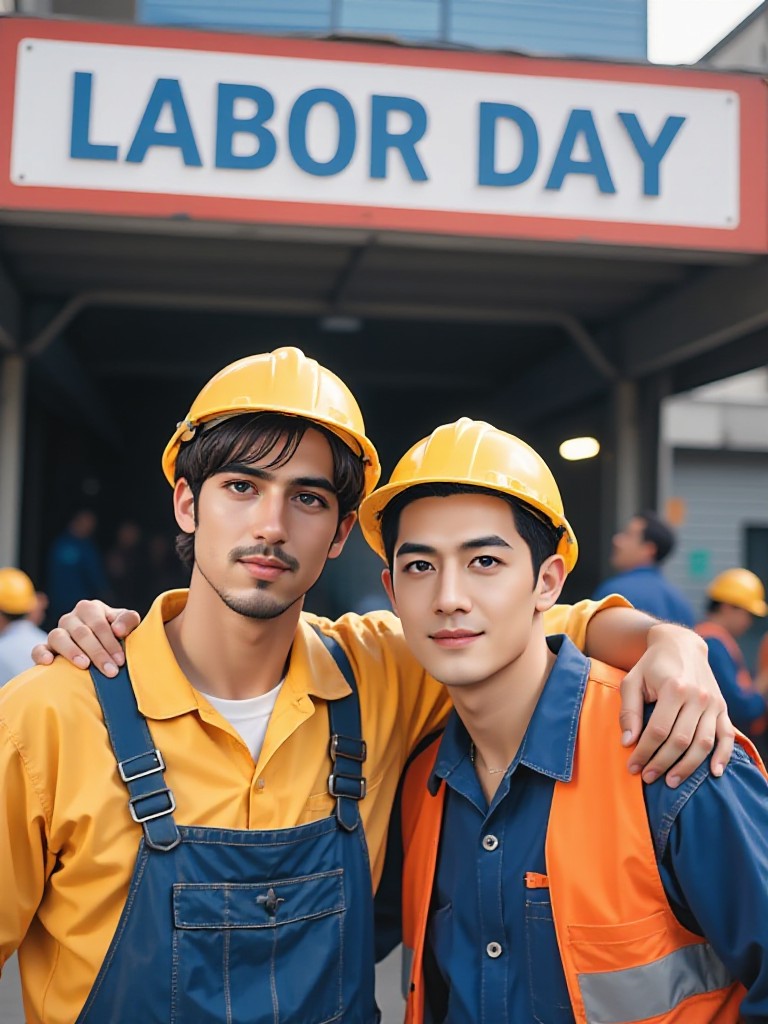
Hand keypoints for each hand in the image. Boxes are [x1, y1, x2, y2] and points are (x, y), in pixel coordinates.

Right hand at [31, 600, 141, 675]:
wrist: (104, 647)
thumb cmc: (118, 634)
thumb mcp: (128, 625)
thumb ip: (128, 621)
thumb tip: (117, 630)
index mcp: (90, 608)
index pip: (99, 624)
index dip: (110, 642)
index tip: (120, 660)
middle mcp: (71, 618)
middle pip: (81, 633)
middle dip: (98, 653)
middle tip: (111, 671)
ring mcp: (57, 632)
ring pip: (58, 637)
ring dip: (72, 652)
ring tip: (85, 665)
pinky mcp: (46, 647)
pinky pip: (38, 648)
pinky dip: (41, 654)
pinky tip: (49, 662)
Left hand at [620, 622, 733, 787]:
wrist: (680, 645)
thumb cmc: (651, 666)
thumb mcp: (632, 681)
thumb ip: (629, 711)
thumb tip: (628, 742)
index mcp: (674, 687)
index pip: (658, 730)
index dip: (644, 752)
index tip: (633, 766)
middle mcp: (698, 696)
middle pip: (681, 740)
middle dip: (662, 763)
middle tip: (648, 777)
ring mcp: (713, 702)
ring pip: (703, 743)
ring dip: (688, 767)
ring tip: (671, 781)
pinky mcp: (723, 707)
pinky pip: (727, 736)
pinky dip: (723, 756)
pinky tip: (714, 773)